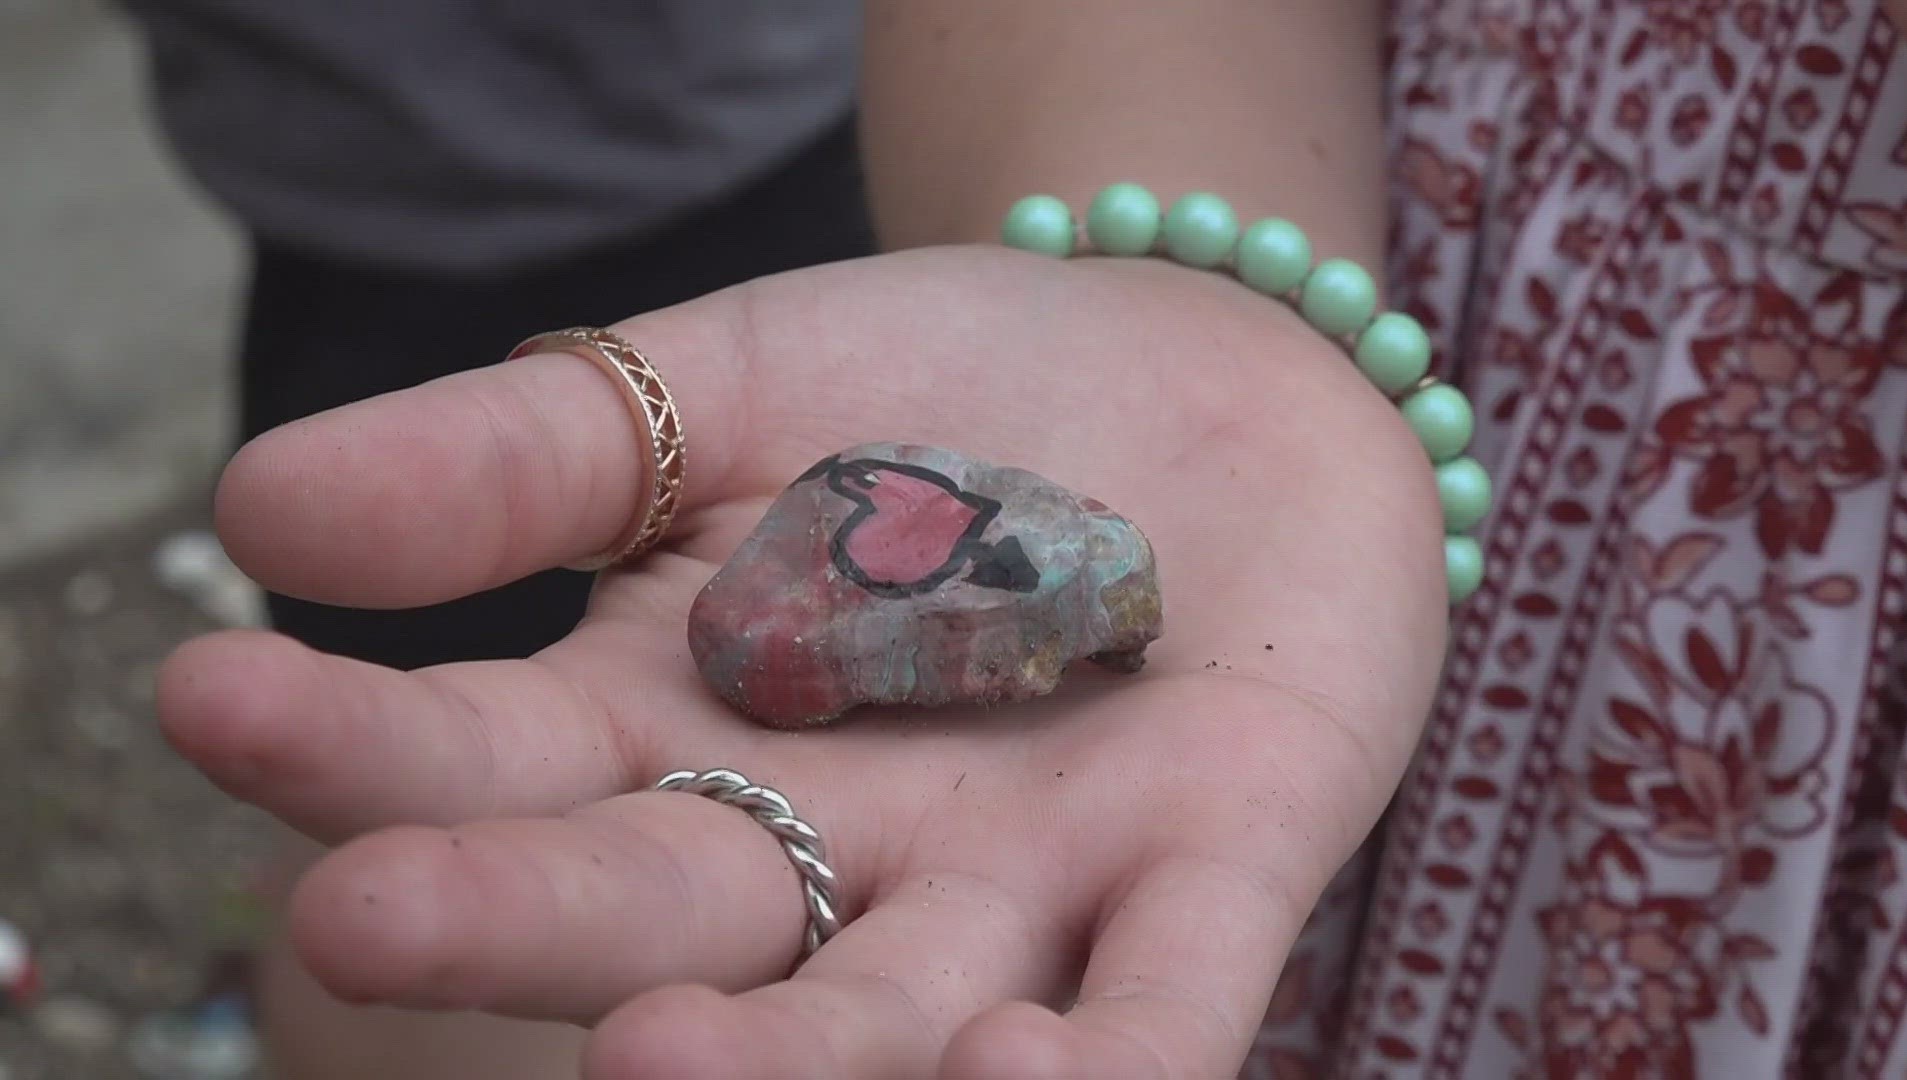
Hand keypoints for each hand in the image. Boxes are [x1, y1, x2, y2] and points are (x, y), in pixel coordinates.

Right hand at [160, 246, 1446, 1078]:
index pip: (493, 764)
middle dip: (516, 925)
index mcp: (684, 728)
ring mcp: (1022, 879)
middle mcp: (831, 847)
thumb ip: (525, 456)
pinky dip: (1099, 1066)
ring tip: (661, 1061)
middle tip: (363, 921)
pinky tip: (1017, 1074)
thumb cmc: (946, 391)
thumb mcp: (725, 382)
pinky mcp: (1214, 863)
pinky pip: (1165, 1000)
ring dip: (784, 1064)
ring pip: (887, 1015)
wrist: (1213, 362)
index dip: (358, 747)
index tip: (216, 697)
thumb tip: (259, 502)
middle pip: (660, 915)